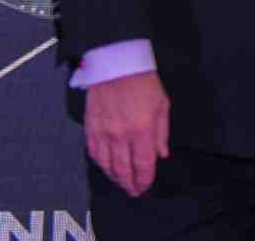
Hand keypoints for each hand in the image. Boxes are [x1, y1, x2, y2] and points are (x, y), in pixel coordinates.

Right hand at [84, 71, 169, 196]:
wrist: (117, 63)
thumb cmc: (143, 81)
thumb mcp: (163, 105)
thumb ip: (161, 133)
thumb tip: (161, 154)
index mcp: (142, 129)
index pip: (143, 163)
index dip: (144, 179)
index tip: (145, 186)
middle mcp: (121, 134)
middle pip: (123, 168)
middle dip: (129, 183)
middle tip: (133, 191)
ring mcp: (104, 132)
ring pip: (107, 164)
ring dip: (114, 177)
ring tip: (121, 182)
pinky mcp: (91, 127)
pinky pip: (93, 152)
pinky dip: (100, 163)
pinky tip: (105, 167)